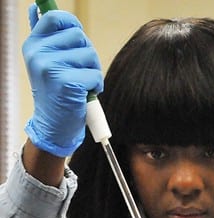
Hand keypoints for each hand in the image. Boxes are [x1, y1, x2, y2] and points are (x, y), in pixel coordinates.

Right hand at [22, 5, 102, 156]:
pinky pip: (95, 74)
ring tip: (80, 83)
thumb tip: (36, 6)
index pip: (55, 17)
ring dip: (92, 70)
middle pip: (79, 35)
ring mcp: (50, 67)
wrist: (53, 125)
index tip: (77, 39)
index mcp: (33, 44)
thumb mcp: (45, 60)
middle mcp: (38, 53)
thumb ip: (45, 35)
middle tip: (78, 71)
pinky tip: (83, 94)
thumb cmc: (56, 92)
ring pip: (90, 54)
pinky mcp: (66, 82)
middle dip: (87, 53)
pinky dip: (96, 86)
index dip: (72, 24)